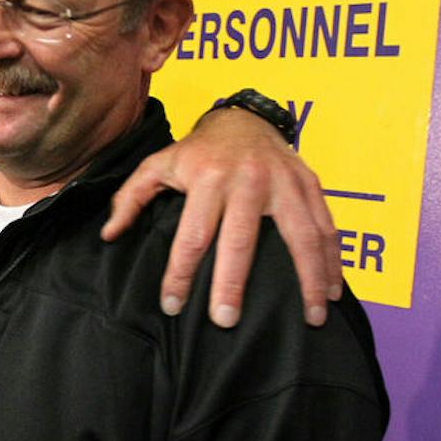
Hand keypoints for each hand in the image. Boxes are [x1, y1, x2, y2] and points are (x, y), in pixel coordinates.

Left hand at [101, 106, 339, 327]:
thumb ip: (130, 198)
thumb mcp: (157, 165)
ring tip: (311, 317)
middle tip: (226, 321)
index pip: (192, 236)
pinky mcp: (309, 184)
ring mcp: (283, 182)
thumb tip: (108, 235)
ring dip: (308, 278)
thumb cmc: (197, 151)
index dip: (180, 274)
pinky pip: (326, 225)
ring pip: (299, 235)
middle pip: (241, 241)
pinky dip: (332, 259)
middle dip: (232, 284)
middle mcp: (247, 181)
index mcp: (208, 179)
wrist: (243, 118)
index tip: (173, 305)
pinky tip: (332, 290)